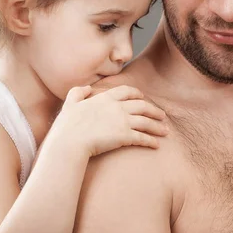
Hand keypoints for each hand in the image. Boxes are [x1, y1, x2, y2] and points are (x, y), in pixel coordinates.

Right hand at [52, 85, 167, 157]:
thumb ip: (77, 93)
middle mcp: (117, 107)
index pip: (126, 91)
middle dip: (154, 110)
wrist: (69, 142)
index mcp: (105, 98)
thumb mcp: (69, 104)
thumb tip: (86, 88)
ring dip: (157, 126)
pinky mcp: (125, 136)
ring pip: (146, 122)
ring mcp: (122, 121)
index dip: (137, 94)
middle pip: (142, 106)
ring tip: (165, 131)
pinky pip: (143, 137)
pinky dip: (151, 141)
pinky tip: (157, 145)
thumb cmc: (66, 126)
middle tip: (162, 115)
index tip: (143, 97)